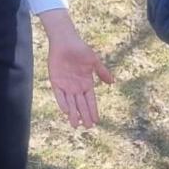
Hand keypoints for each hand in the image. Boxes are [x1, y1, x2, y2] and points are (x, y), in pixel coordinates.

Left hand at [41, 10, 114, 128]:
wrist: (65, 41)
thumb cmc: (81, 50)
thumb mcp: (94, 61)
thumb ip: (102, 72)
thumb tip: (113, 82)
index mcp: (86, 83)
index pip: (90, 100)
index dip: (93, 110)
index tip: (96, 121)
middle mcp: (76, 87)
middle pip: (81, 104)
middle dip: (84, 115)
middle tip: (87, 127)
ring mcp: (66, 85)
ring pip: (70, 103)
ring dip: (73, 113)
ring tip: (75, 125)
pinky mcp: (55, 81)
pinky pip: (59, 94)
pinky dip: (62, 102)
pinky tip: (65, 110)